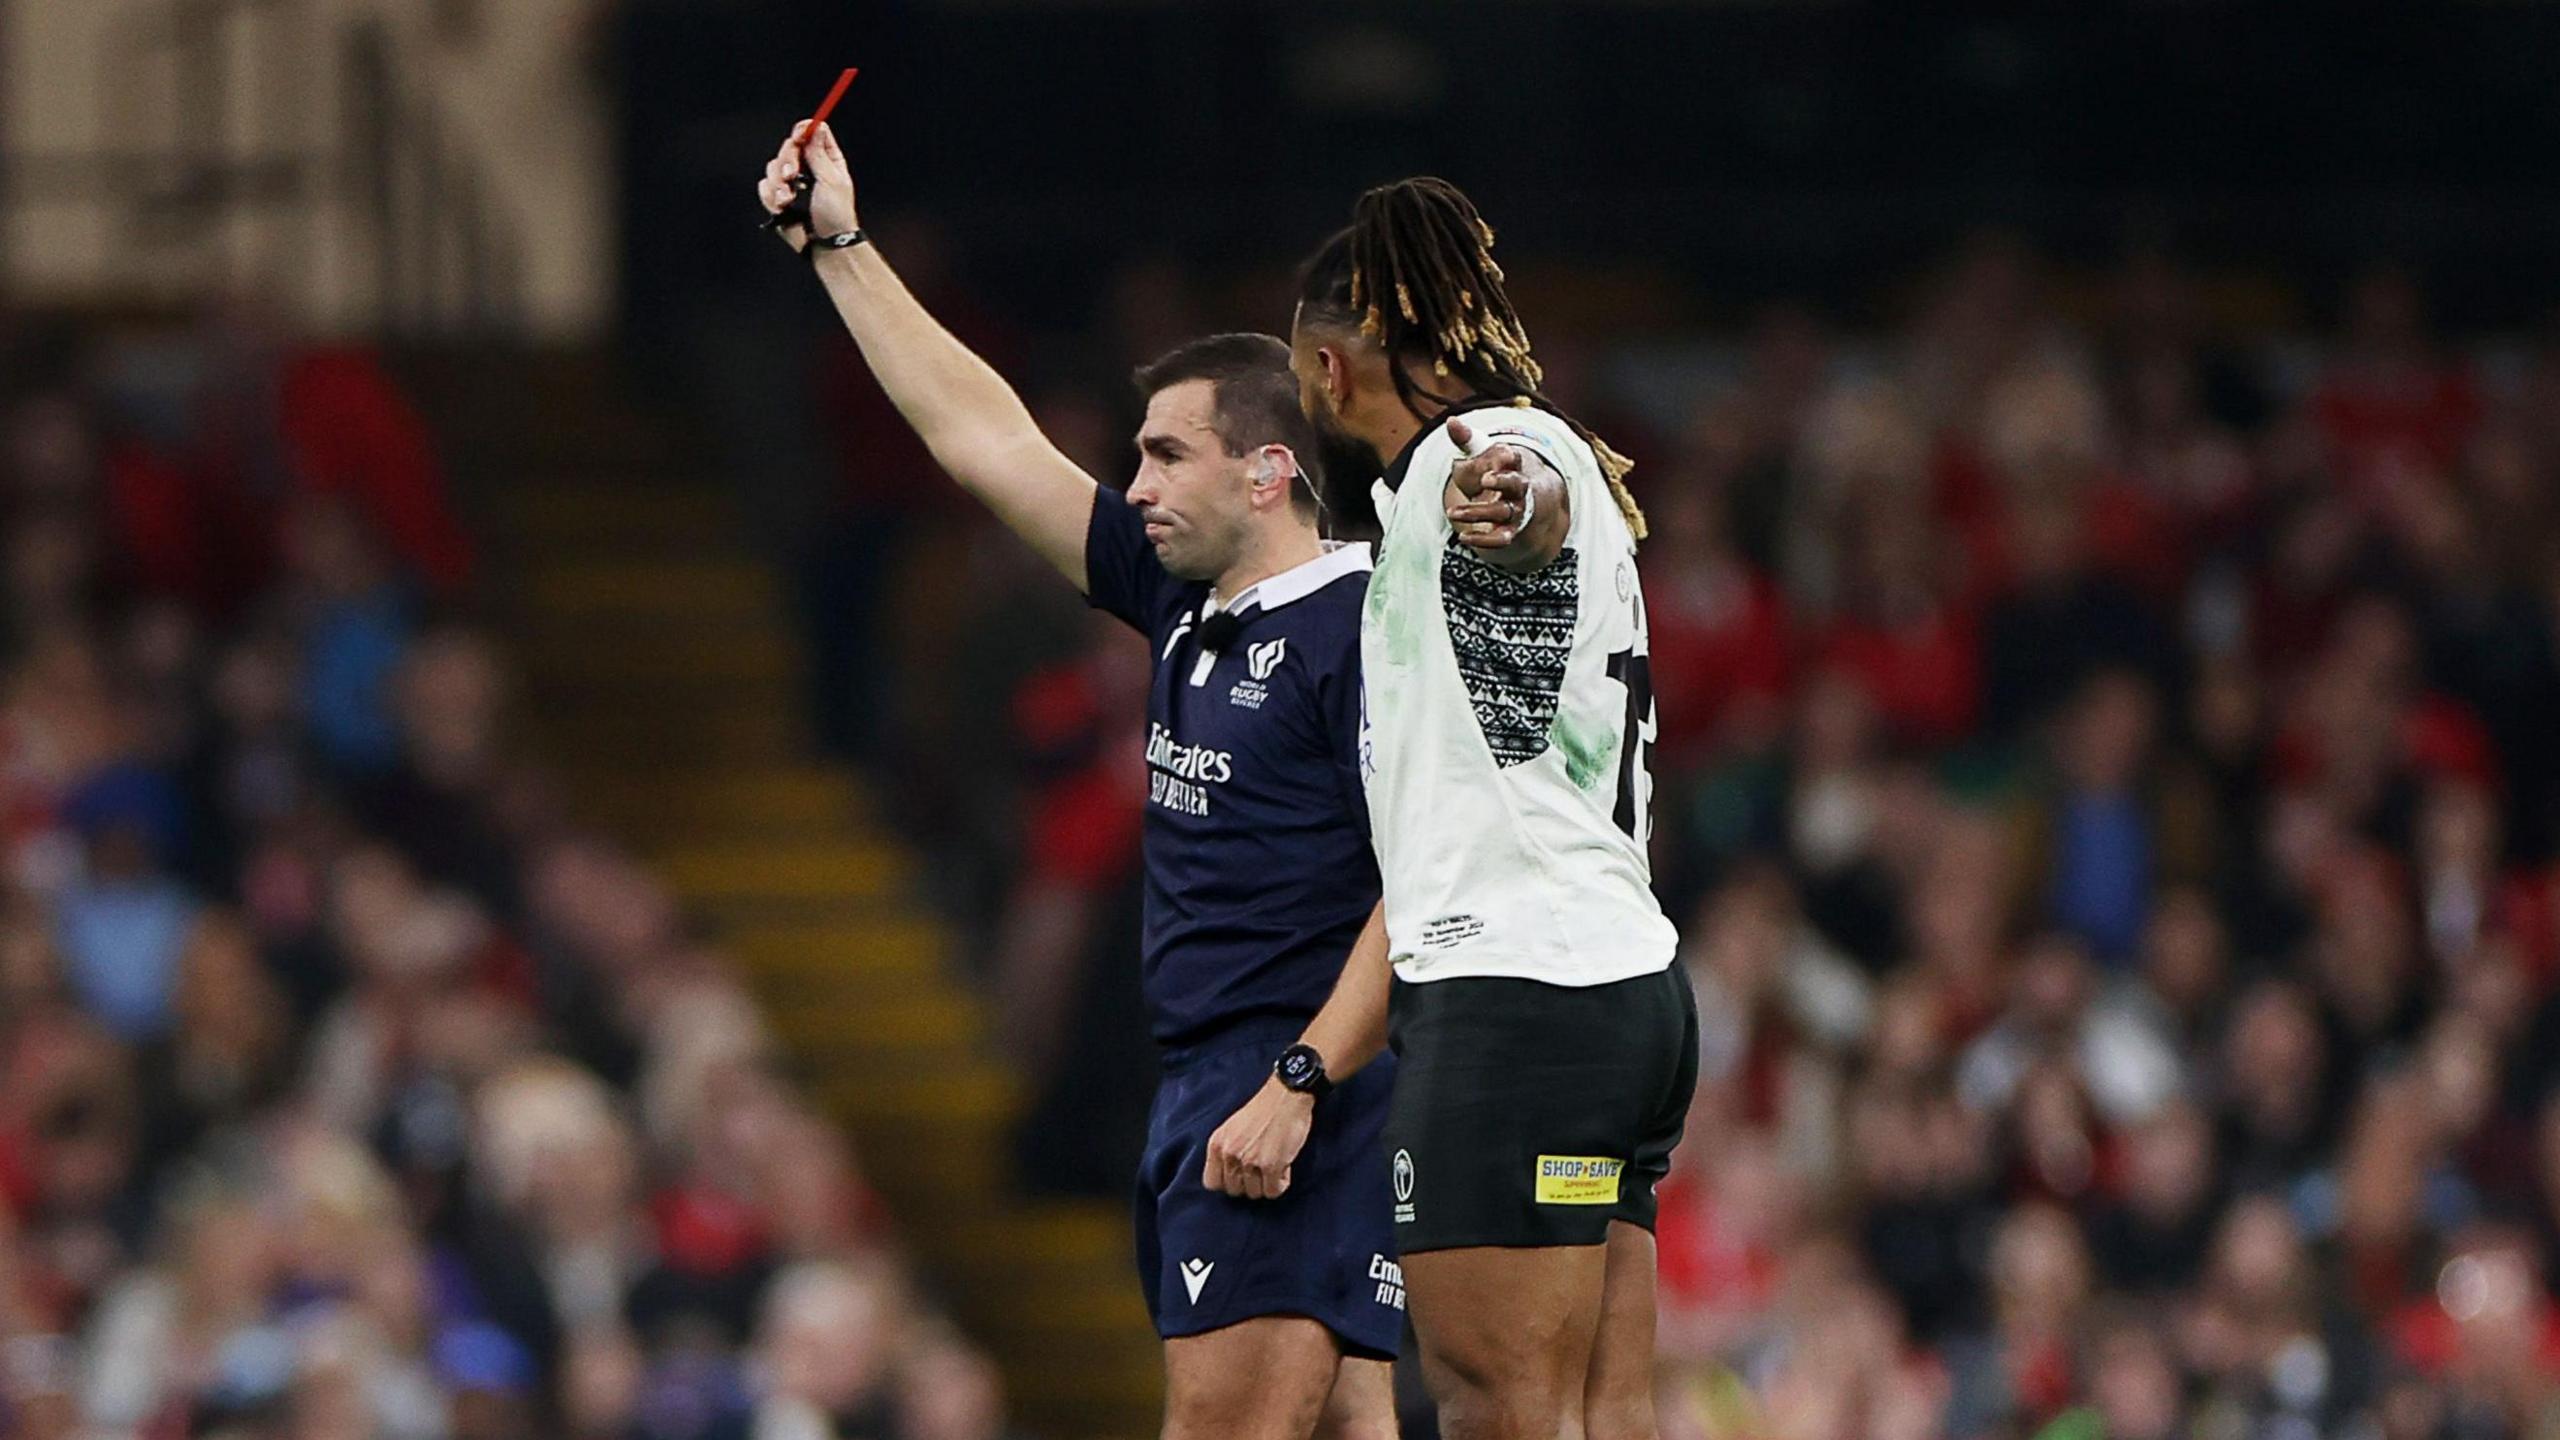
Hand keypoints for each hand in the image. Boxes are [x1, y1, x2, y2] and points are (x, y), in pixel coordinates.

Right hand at [757, 120, 860, 251]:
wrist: (824, 243)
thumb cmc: (836, 214)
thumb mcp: (831, 180)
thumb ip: (818, 154)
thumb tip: (817, 127)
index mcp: (826, 159)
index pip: (810, 134)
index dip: (803, 131)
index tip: (799, 136)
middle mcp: (807, 167)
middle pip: (788, 148)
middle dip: (787, 161)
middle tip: (792, 175)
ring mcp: (791, 182)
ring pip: (773, 167)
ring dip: (779, 184)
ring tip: (790, 200)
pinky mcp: (778, 197)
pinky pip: (765, 186)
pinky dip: (772, 197)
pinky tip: (783, 208)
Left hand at [1202, 1077, 1314, 1199]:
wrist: (1286, 1095)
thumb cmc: (1263, 1110)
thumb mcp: (1231, 1128)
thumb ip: (1226, 1151)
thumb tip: (1229, 1178)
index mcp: (1217, 1144)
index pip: (1211, 1183)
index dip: (1228, 1182)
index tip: (1240, 1175)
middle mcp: (1229, 1154)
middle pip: (1234, 1191)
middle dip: (1249, 1183)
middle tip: (1262, 1169)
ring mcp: (1249, 1161)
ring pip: (1254, 1193)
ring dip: (1266, 1183)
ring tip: (1274, 1164)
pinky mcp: (1271, 1166)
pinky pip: (1273, 1192)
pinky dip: (1281, 1184)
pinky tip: (1284, 1167)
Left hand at [1444, 416, 1532, 549]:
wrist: (1512, 500)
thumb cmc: (1490, 470)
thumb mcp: (1479, 453)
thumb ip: (1466, 438)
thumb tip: (1451, 421)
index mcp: (1512, 464)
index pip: (1514, 457)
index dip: (1507, 455)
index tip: (1499, 454)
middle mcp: (1519, 487)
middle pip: (1516, 484)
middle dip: (1501, 482)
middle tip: (1483, 479)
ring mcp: (1516, 510)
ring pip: (1502, 512)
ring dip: (1478, 513)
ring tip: (1452, 513)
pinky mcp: (1509, 531)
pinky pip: (1501, 539)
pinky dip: (1483, 540)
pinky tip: (1462, 538)